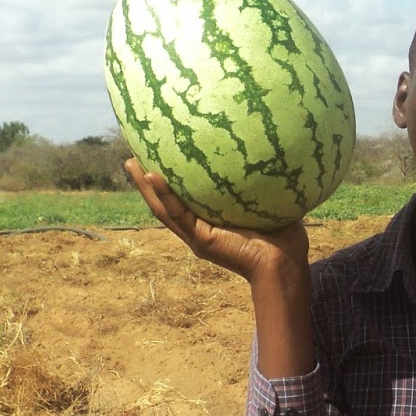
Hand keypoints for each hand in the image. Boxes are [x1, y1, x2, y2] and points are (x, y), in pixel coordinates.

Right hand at [126, 158, 315, 376]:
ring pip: (163, 209)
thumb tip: (268, 152)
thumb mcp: (265, 203)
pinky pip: (178, 215)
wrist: (284, 263)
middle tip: (131, 159)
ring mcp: (197, 237)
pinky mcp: (201, 240)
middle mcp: (199, 231)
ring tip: (131, 164)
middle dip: (146, 182)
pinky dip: (165, 195)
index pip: (184, 200)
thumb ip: (260, 183)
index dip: (169, 182)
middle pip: (164, 204)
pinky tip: (153, 176)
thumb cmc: (283, 236)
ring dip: (145, 186)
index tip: (156, 158)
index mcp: (211, 224)